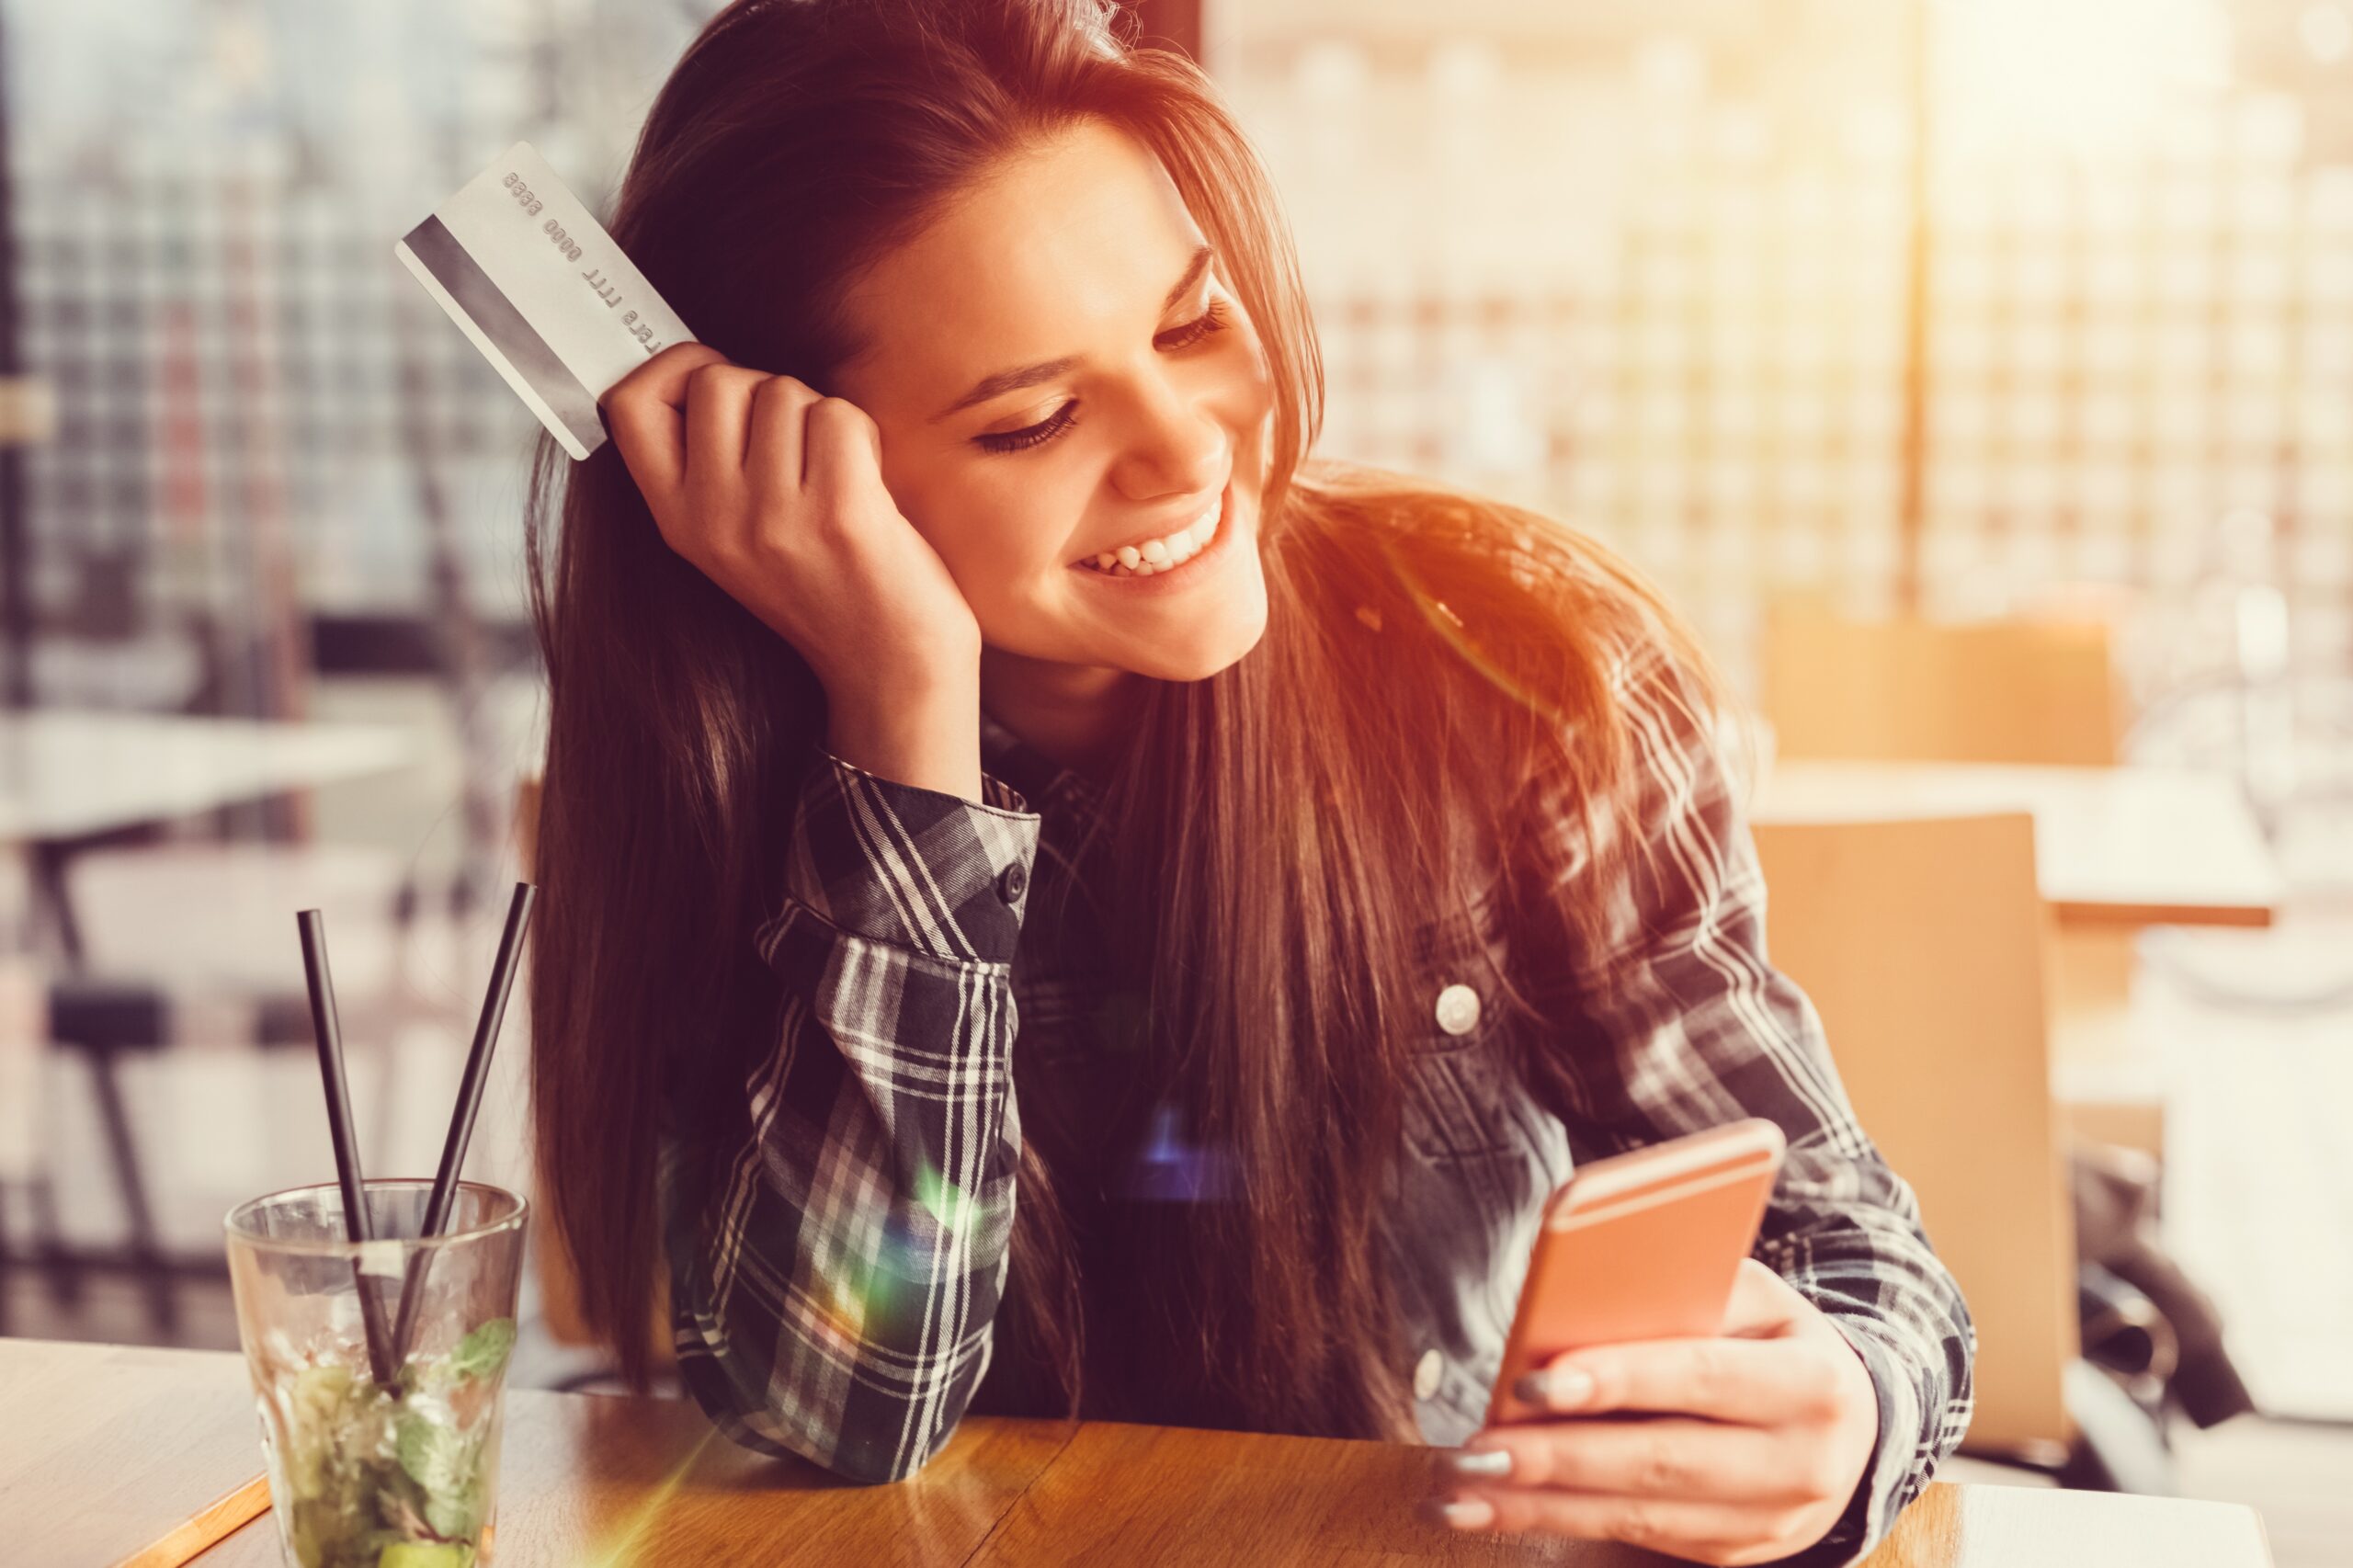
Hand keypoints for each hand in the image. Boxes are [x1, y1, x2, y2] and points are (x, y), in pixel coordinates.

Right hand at [600, 343, 981, 709]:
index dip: (672, 368)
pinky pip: (839, 416)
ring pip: (785, 392)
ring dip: (821, 418)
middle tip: (798, 446)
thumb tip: (703, 367)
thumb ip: (708, 464)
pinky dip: (863, 437)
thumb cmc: (826, 590)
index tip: (711, 376)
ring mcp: (772, 517)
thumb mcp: (735, 538)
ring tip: (836, 479)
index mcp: (678, 520)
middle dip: (766, 391)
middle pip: (718, 380)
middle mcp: (714, 518)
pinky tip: (867, 486)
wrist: (889, 670)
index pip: (628, 405)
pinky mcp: (838, 512)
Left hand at [1429, 1260, 1880, 1566]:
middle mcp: (1799, 1464)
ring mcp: (1767, 1523)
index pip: (1699, 1378)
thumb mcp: (1746, 1297)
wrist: (1846, 1425)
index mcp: (1810, 1384)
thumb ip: (1677, 1295)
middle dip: (1558, 1458)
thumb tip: (1570, 1304)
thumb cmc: (1770, 1337)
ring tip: (1459, 1488)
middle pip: (1659, 1462)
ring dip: (1537, 1505)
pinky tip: (1490, 1508)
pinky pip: (1633, 1537)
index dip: (1616, 1380)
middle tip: (1476, 1450)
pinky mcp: (1730, 1553)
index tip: (1533, 1380)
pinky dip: (1555, 1522)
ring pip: (1636, 1514)